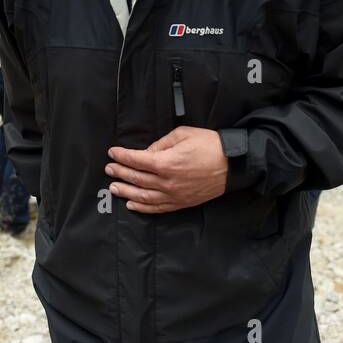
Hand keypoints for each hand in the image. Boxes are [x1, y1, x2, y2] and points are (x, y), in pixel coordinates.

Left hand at [105, 126, 227, 213]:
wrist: (233, 164)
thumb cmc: (209, 145)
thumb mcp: (183, 134)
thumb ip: (161, 143)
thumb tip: (146, 152)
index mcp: (165, 162)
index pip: (136, 160)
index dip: (122, 156)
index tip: (112, 152)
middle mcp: (167, 182)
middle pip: (136, 178)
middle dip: (120, 173)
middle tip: (109, 169)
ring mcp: (174, 195)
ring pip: (143, 196)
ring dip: (126, 192)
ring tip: (114, 188)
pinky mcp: (182, 203)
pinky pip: (158, 208)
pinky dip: (142, 207)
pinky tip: (132, 204)